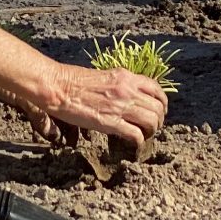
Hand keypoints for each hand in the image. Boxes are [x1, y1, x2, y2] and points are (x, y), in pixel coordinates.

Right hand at [44, 65, 167, 149]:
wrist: (59, 86)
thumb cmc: (74, 80)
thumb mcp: (103, 76)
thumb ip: (118, 85)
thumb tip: (125, 96)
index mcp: (126, 77)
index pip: (156, 89)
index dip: (161, 102)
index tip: (158, 110)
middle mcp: (128, 90)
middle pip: (158, 108)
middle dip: (158, 120)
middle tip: (152, 127)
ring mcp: (120, 106)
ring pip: (152, 121)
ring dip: (151, 131)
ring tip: (144, 135)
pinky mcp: (111, 122)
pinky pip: (136, 134)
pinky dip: (139, 141)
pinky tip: (133, 143)